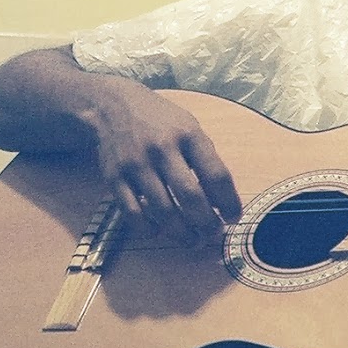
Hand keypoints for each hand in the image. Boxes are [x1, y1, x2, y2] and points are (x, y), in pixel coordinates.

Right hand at [86, 79, 242, 239]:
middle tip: (213, 233)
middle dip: (206, 222)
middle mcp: (162, 149)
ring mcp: (136, 164)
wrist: (113, 106)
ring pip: (163, 210)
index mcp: (188, 134)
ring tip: (193, 240)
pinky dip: (148, 228)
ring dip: (182, 232)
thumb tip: (223, 198)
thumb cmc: (160, 121)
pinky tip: (159, 231)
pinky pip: (133, 213)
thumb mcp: (189, 126)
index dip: (229, 202)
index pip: (216, 175)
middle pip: (191, 196)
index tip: (233, 217)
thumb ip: (206, 158)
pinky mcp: (114, 178)